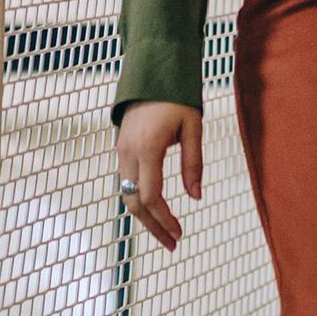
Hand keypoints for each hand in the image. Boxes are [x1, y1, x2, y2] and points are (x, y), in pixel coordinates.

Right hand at [113, 102, 205, 248]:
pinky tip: (154, 209)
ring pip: (126, 195)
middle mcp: (128, 153)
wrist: (152, 71)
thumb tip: (195, 197)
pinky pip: (126, 182)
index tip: (179, 234)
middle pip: (134, 203)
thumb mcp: (193, 127)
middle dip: (152, 227)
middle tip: (173, 244)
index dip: (164, 220)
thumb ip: (193, 163)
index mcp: (147, 148)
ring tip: (164, 232)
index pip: (151, 197)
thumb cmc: (176, 97)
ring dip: (144, 217)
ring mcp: (121, 151)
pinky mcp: (121, 148)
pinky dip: (138, 200)